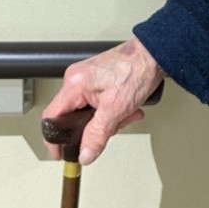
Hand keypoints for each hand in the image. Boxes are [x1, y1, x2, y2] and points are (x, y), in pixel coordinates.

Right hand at [41, 37, 164, 164]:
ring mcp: (89, 78)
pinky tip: (130, 110)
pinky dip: (114, 111)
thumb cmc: (137, 70)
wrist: (156, 52)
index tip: (61, 154)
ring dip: (110, 120)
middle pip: (73, 117)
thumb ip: (97, 135)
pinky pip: (100, 104)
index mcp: (74, 83)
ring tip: (127, 115)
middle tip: (111, 130)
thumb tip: (84, 155)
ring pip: (89, 112)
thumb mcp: (115, 109)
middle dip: (95, 128)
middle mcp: (78, 78)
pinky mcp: (100, 79)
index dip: (54, 139)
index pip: (52, 117)